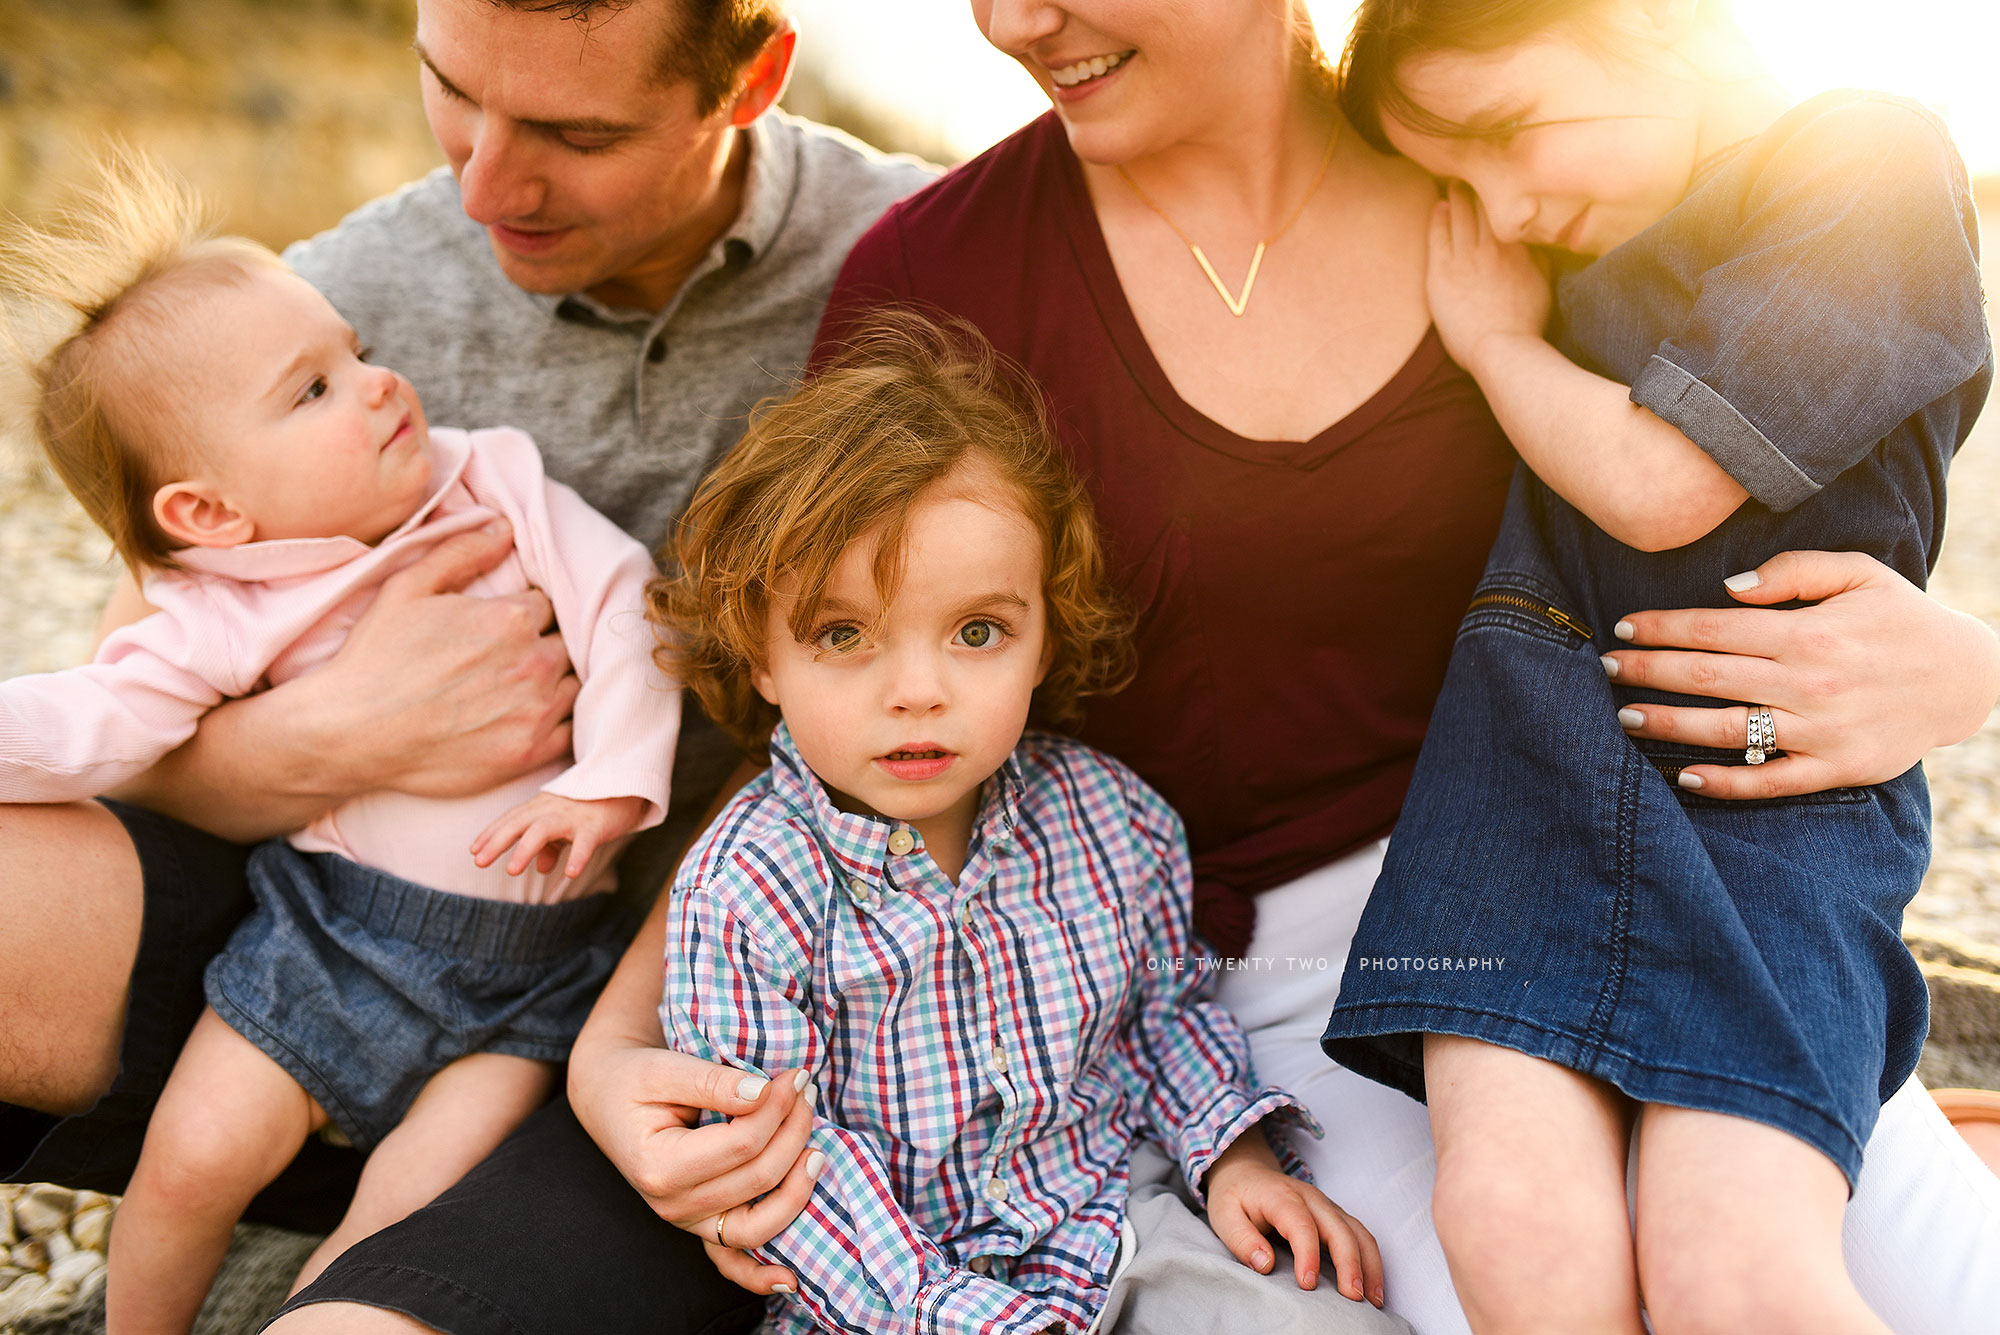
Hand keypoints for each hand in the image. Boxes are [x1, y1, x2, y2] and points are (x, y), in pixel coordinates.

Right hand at [302, 518, 579, 798]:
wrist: (352, 732)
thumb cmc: (376, 657)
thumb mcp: (408, 588)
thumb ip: (462, 552)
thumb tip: (505, 526)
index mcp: (512, 618)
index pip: (545, 604)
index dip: (523, 612)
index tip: (501, 625)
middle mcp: (534, 663)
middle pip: (565, 642)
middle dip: (542, 643)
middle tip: (507, 656)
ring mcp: (536, 711)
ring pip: (574, 683)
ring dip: (554, 680)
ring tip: (518, 686)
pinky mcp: (531, 752)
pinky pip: (573, 730)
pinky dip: (559, 721)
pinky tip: (528, 717)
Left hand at [472, 793, 645, 881]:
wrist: (626, 787)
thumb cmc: (590, 808)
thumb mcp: (566, 827)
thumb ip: (551, 846)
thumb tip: (541, 869)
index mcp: (542, 807)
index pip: (512, 819)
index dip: (491, 833)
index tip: (473, 850)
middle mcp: (552, 809)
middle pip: (519, 822)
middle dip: (497, 841)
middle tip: (478, 862)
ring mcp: (573, 817)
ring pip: (544, 829)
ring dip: (525, 849)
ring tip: (511, 870)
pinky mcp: (595, 826)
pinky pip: (585, 842)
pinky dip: (577, 857)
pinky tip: (570, 874)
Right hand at [569, 1041, 820, 1295]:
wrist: (609, 1099)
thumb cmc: (634, 1080)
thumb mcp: (665, 1068)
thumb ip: (714, 1082)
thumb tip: (765, 1092)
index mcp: (659, 1166)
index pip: (741, 1144)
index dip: (778, 1108)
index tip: (797, 1075)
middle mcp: (672, 1205)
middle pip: (757, 1177)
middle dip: (794, 1131)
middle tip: (807, 1090)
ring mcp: (688, 1222)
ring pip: (757, 1226)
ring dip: (797, 1190)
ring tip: (817, 1150)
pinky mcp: (701, 1225)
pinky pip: (732, 1261)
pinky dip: (760, 1274)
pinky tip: (790, 1279)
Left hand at [1201, 1128, 1385, 1307]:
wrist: (1247, 1173)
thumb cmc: (1235, 1198)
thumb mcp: (1224, 1216)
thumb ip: (1242, 1240)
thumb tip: (1265, 1264)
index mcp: (1281, 1196)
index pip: (1301, 1225)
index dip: (1307, 1255)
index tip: (1308, 1284)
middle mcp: (1311, 1198)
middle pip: (1339, 1228)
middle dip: (1350, 1263)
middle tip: (1353, 1298)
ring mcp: (1326, 1206)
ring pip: (1357, 1231)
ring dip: (1369, 1264)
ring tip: (1373, 1300)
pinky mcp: (1335, 1216)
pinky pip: (1360, 1235)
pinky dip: (1370, 1260)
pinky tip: (1372, 1287)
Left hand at [1426, 182, 1552, 373]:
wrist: (1501, 349)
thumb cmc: (1525, 323)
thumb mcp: (1543, 285)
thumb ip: (1540, 257)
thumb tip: (1540, 238)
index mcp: (1517, 248)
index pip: (1507, 210)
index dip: (1500, 192)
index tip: (1496, 179)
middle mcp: (1491, 246)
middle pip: (1481, 205)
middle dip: (1476, 186)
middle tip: (1469, 171)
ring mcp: (1465, 258)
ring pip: (1459, 214)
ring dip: (1456, 195)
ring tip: (1452, 183)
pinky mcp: (1441, 273)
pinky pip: (1437, 235)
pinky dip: (1438, 217)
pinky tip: (1438, 207)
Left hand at [1609, 550, 1999, 797]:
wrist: (1969, 678)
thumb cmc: (1901, 619)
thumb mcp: (1859, 574)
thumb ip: (1793, 571)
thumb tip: (1728, 587)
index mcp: (1809, 632)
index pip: (1713, 629)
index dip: (1660, 628)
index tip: (1622, 628)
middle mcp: (1810, 682)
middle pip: (1707, 677)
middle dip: (1647, 672)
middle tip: (1605, 669)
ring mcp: (1822, 730)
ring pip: (1727, 730)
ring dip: (1668, 725)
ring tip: (1626, 717)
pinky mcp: (1837, 769)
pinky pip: (1769, 781)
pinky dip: (1724, 783)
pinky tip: (1683, 776)